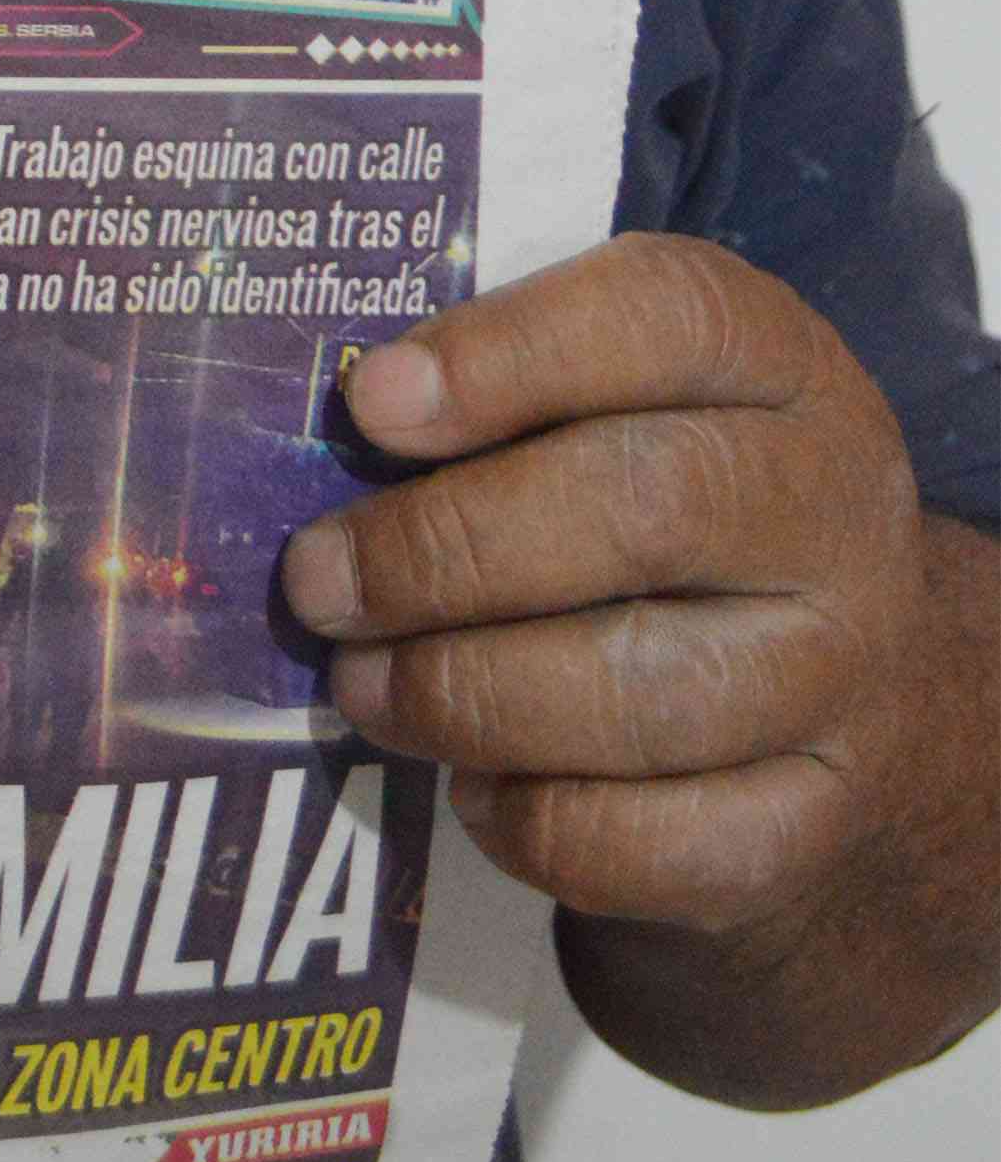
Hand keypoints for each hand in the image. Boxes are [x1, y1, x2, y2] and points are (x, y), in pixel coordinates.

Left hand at [280, 233, 931, 934]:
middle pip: (640, 511)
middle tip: (318, 580)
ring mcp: (840, 674)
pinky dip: (536, 823)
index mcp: (772, 359)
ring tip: (362, 684)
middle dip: (442, 552)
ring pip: (640, 695)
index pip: (664, 318)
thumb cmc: (663, 482)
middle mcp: (830, 507)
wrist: (843, 664)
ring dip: (463, 697)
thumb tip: (356, 425)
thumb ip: (500, 381)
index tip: (371, 402)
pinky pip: (663, 843)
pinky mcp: (816, 820)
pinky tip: (471, 786)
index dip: (505, 356)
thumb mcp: (615, 386)